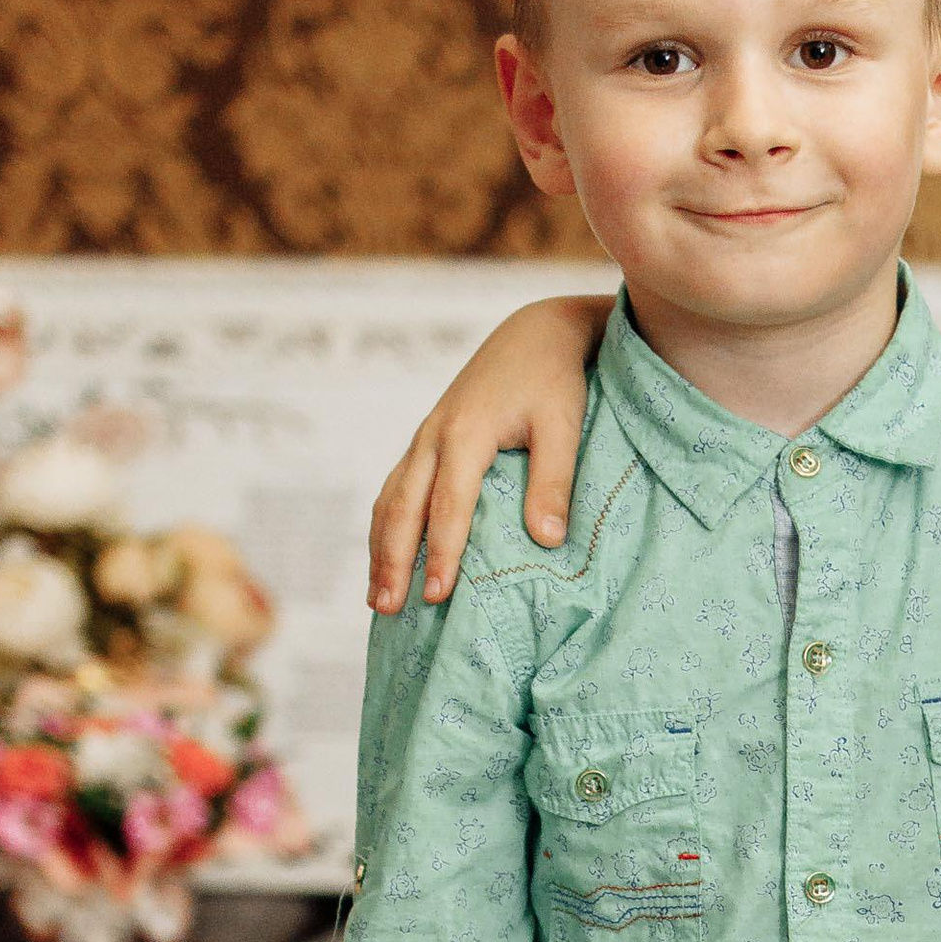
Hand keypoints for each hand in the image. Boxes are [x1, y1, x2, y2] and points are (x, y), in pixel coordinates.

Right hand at [366, 294, 610, 612]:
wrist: (535, 332)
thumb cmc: (554, 380)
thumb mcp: (563, 426)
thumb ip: (554, 482)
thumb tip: (548, 542)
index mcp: (465, 434)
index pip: (449, 507)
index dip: (443, 554)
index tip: (439, 597)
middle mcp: (434, 436)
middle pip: (403, 508)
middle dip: (393, 561)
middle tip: (387, 609)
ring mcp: (425, 437)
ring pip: (390, 500)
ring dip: (381, 550)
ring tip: (377, 599)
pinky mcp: (427, 440)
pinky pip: (396, 488)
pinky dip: (386, 526)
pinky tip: (385, 557)